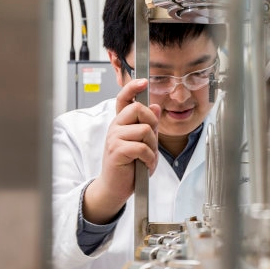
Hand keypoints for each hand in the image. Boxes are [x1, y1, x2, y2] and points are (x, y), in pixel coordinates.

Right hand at [83, 79, 161, 223]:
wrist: (116, 187)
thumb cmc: (129, 166)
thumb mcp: (144, 143)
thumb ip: (149, 125)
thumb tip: (154, 106)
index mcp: (121, 123)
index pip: (123, 98)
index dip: (133, 87)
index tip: (143, 81)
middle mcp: (116, 127)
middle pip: (138, 108)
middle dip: (152, 123)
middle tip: (151, 140)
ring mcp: (114, 138)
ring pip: (145, 130)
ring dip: (152, 146)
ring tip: (147, 157)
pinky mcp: (116, 151)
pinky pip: (142, 147)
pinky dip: (149, 158)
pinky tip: (145, 165)